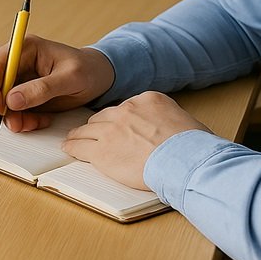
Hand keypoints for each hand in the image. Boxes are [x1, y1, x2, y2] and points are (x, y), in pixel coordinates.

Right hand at [0, 34, 114, 132]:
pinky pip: (13, 112)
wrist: (99, 78)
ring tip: (34, 123)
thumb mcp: (70, 78)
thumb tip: (12, 99)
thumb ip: (42, 88)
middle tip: (14, 123)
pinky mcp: (24, 95)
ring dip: (13, 117)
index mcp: (26, 48)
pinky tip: (41, 120)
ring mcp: (19, 80)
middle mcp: (18, 62)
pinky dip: (23, 121)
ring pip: (0, 102)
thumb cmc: (88, 69)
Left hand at [62, 91, 209, 190]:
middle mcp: (126, 110)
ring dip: (80, 135)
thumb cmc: (192, 146)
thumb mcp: (182, 119)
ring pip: (88, 129)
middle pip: (104, 117)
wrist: (184, 160)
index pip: (126, 108)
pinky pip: (80, 146)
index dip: (120, 120)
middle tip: (93, 133)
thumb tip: (167, 129)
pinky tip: (68, 148)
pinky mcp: (102, 151)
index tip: (118, 127)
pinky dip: (73, 147)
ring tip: (73, 139)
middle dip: (99, 126)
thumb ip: (167, 119)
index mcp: (147, 99)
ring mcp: (112, 129)